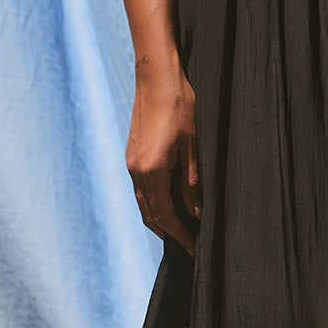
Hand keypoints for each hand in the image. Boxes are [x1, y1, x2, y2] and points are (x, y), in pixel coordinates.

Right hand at [126, 51, 202, 257]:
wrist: (156, 78)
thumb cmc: (180, 107)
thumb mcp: (193, 147)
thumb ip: (192, 183)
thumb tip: (196, 213)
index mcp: (152, 171)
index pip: (166, 216)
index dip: (181, 235)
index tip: (194, 248)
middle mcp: (136, 171)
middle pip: (150, 215)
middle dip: (169, 233)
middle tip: (188, 246)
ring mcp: (131, 163)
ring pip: (143, 203)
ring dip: (159, 220)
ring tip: (179, 231)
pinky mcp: (132, 155)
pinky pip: (141, 189)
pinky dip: (153, 204)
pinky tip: (167, 204)